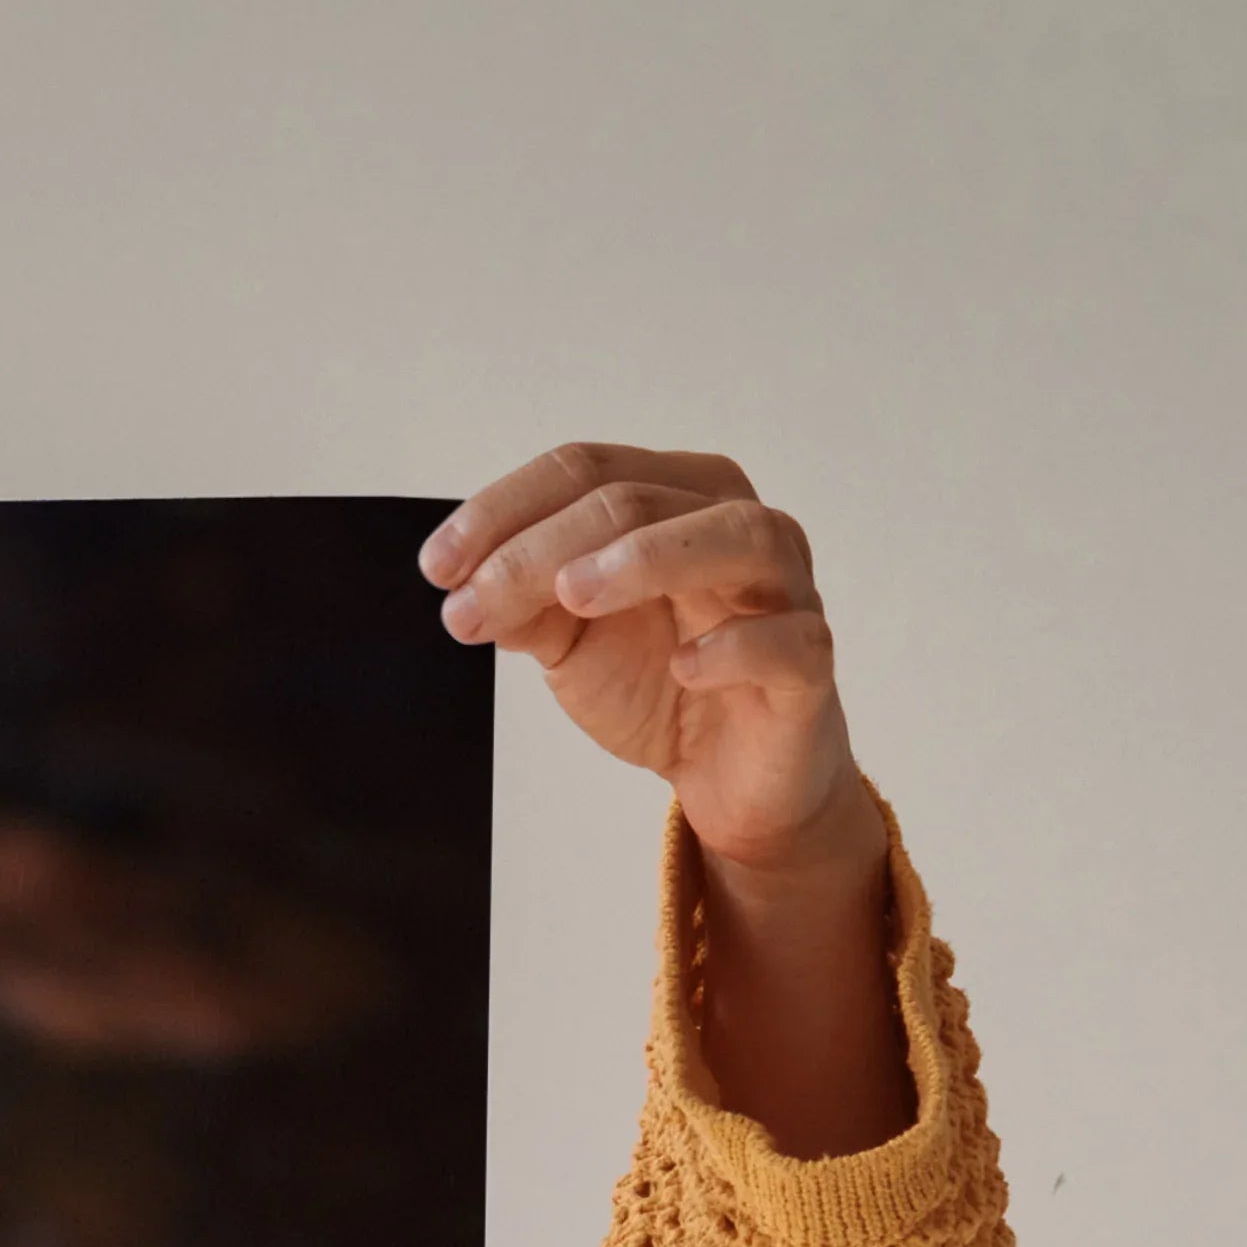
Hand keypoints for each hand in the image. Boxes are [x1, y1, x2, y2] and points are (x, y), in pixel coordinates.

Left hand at [422, 444, 877, 886]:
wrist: (728, 776)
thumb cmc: (662, 687)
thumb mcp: (573, 644)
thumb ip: (525, 608)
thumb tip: (464, 585)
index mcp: (676, 501)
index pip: (588, 469)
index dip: (506, 509)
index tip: (438, 566)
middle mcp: (736, 525)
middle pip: (641, 498)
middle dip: (542, 547)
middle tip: (473, 600)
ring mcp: (784, 589)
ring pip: (735, 535)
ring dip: (648, 557)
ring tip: (571, 593)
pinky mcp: (808, 663)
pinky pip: (788, 639)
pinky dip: (736, 646)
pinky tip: (683, 666)